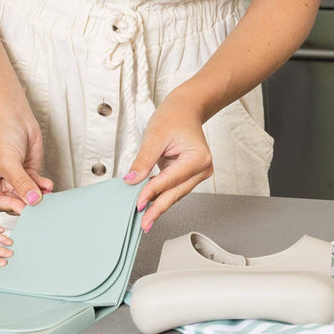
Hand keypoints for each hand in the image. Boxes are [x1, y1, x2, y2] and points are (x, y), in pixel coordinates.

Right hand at [0, 111, 53, 214]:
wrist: (12, 113)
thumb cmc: (0, 134)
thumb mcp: (8, 162)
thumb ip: (21, 184)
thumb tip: (33, 201)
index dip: (11, 206)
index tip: (25, 208)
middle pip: (13, 202)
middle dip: (27, 202)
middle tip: (39, 201)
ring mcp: (12, 180)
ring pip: (26, 196)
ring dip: (38, 195)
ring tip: (46, 192)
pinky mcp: (27, 173)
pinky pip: (36, 186)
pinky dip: (43, 187)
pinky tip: (48, 185)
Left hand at [123, 94, 213, 231]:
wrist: (184, 110)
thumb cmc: (174, 118)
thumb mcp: (154, 137)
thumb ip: (143, 160)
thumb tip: (131, 180)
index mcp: (199, 158)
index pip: (171, 180)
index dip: (153, 192)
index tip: (138, 203)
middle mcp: (202, 169)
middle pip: (176, 193)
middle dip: (157, 208)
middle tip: (143, 223)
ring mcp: (198, 174)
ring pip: (175, 194)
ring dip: (158, 205)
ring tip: (144, 219)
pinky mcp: (189, 175)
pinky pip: (173, 188)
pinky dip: (160, 195)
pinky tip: (148, 204)